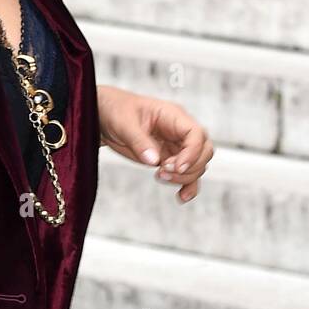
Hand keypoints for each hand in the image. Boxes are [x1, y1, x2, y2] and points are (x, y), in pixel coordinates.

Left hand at [97, 84, 214, 202]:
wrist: (105, 116)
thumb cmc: (116, 111)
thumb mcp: (123, 123)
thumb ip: (139, 142)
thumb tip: (154, 161)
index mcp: (173, 116)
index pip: (196, 134)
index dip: (192, 152)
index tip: (176, 167)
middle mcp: (178, 131)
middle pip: (204, 151)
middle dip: (189, 167)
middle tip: (162, 172)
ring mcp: (175, 146)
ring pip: (197, 165)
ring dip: (185, 177)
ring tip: (159, 176)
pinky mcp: (168, 159)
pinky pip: (186, 174)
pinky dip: (187, 186)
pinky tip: (181, 197)